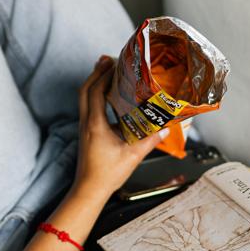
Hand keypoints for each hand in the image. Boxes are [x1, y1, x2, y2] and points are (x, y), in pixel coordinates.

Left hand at [72, 55, 168, 200]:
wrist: (89, 189)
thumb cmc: (107, 174)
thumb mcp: (132, 156)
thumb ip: (149, 141)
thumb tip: (165, 130)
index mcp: (95, 124)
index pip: (96, 91)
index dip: (104, 75)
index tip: (114, 63)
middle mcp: (86, 123)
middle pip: (86, 89)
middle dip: (96, 73)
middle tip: (108, 60)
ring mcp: (84, 128)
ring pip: (84, 98)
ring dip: (94, 83)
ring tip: (106, 73)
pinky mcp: (85, 134)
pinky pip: (88, 109)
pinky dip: (95, 97)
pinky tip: (107, 99)